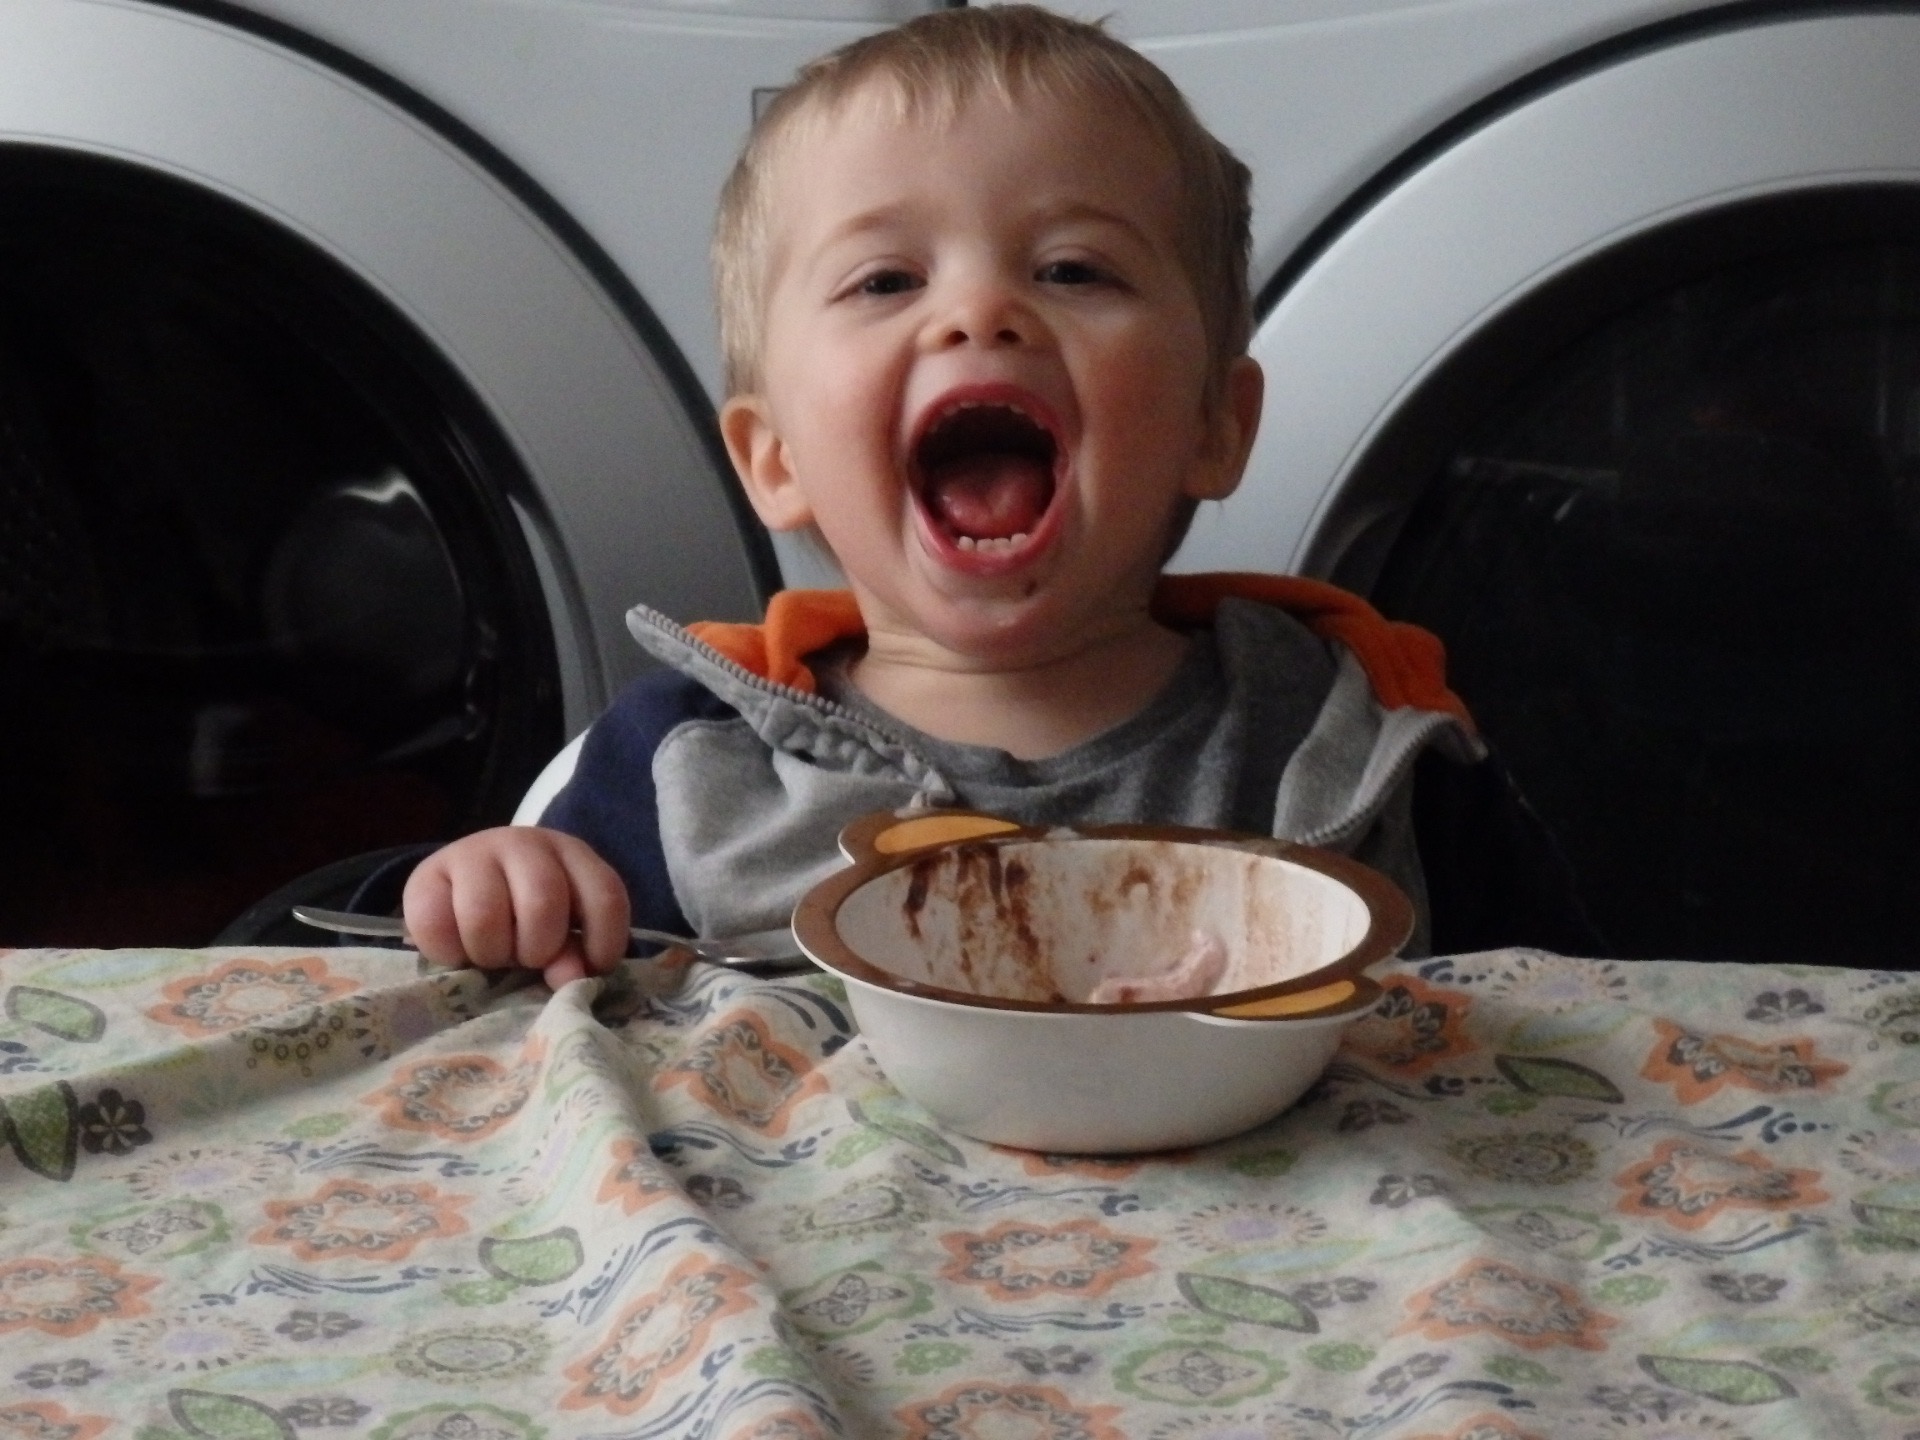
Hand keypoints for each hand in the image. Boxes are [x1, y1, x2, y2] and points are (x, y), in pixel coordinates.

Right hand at [402, 827, 630, 988]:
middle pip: (543, 904)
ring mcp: (473, 853)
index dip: (603, 942)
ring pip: (485, 916)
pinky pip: (435, 925)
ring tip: (492, 954)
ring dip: (491, 953)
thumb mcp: (559, 931)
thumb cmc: (522, 914)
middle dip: (537, 949)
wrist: (459, 886)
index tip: (591, 967)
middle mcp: (525, 843)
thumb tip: (568, 980)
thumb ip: (573, 955)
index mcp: (572, 854)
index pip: (604, 896)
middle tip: (526, 958)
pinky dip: (448, 953)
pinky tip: (458, 950)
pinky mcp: (426, 874)